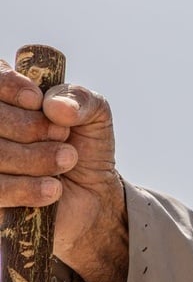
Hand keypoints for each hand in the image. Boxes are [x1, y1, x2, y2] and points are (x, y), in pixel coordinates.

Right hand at [0, 61, 127, 281]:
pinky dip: (25, 188)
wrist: (93, 197)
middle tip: (63, 136)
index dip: (6, 85)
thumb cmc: (85, 147)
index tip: (36, 100)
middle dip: (28, 126)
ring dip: (33, 157)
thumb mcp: (95, 115)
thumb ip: (81, 99)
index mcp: (7, 100)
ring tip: (66, 160)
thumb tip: (55, 105)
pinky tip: (54, 188)